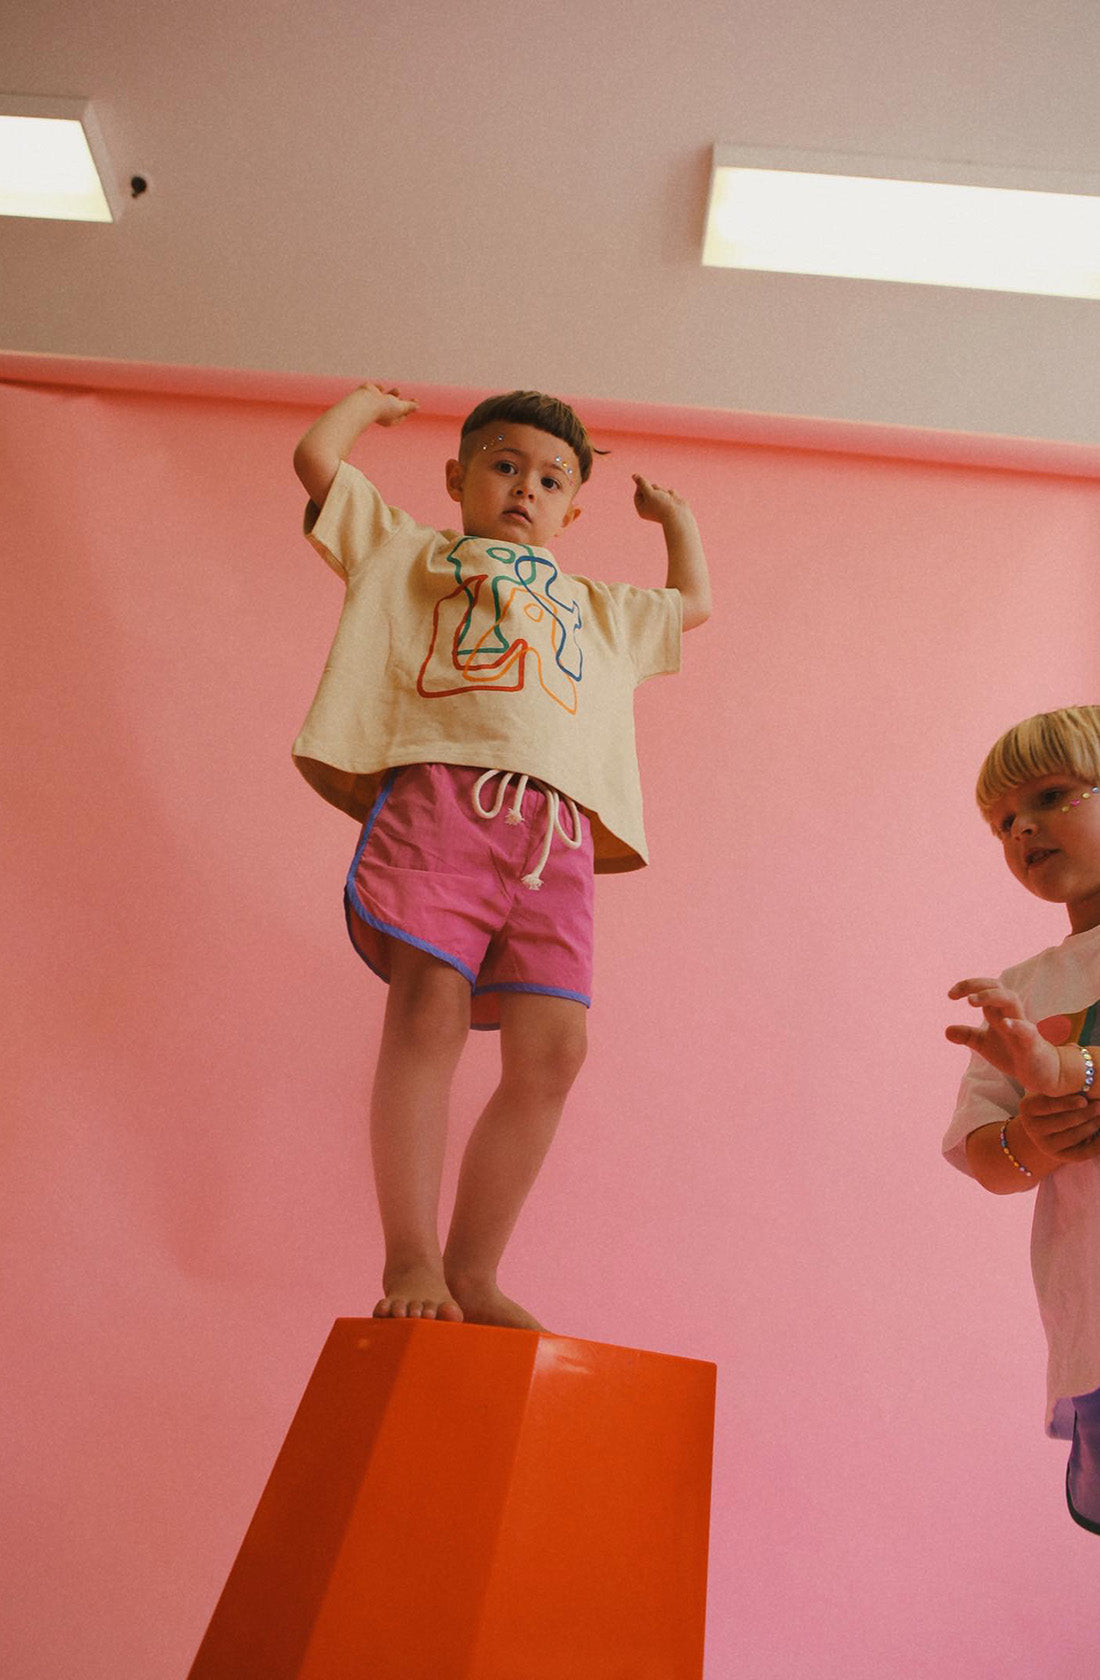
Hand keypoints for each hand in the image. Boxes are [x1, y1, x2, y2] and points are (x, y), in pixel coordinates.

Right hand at [357, 382, 417, 426]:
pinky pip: (376, 389)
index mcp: (390, 420)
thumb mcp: (401, 408)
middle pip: (395, 406)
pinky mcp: (370, 393)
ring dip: (394, 393)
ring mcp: (375, 403)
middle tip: (409, 397)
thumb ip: (409, 406)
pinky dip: (379, 387)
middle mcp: (382, 412)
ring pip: (387, 397)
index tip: (416, 401)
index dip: (409, 408)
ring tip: (398, 390)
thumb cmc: (384, 408)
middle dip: (402, 401)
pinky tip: (380, 388)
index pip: (401, 415)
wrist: (366, 402)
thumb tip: (417, 406)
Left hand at [632, 474, 689, 524]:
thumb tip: (634, 475)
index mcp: (642, 509)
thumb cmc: (661, 505)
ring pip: (659, 490)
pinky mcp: (670, 503)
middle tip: (657, 493)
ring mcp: (661, 506)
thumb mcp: (649, 492)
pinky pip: (669, 492)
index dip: (641, 486)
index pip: (638, 493)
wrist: (678, 516)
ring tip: (666, 497)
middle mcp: (650, 508)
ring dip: (662, 490)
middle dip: (654, 488)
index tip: (645, 483)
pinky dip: (671, 494)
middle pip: (649, 490)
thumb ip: (642, 483)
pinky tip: (673, 500)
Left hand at [945, 977, 1077, 1095]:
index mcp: (999, 1011)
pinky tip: (1004, 1024)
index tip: (950, 994)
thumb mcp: (984, 1044)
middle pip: (998, 987)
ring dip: (991, 997)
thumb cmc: (1012, 1052)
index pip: (984, 987)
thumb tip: (946, 1031)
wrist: (1039, 1072)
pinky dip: (1016, 1025)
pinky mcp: (1032, 1042)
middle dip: (978, 985)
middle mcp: (1010, 1013)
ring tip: (971, 1001)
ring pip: (1011, 1000)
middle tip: (959, 995)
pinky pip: (1027, 1029)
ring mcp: (1022, 1025)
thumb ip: (968, 1035)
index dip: (967, 986)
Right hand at [1015, 1091, 1099, 1163]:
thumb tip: (1085, 1095)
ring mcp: (1045, 1144)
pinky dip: (1096, 1145)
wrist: (1046, 1121)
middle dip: (1084, 1114)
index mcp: (1028, 1108)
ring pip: (1072, 1137)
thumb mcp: (1052, 1091)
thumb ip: (1064, 1090)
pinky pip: (1081, 1153)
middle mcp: (1032, 1128)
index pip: (1047, 1106)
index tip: (1084, 1100)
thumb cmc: (1054, 1097)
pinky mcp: (1059, 1156)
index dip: (1066, 1104)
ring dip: (1092, 1126)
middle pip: (1062, 1122)